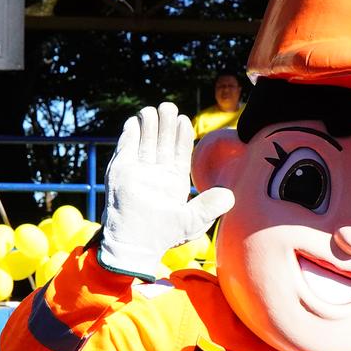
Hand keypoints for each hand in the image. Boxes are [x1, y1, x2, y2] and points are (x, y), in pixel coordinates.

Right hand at [98, 103, 234, 279]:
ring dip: (149, 125)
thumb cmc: (162, 235)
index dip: (183, 136)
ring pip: (145, 142)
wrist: (133, 244)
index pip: (181, 153)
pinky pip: (126, 148)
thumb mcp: (192, 222)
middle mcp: (156, 174)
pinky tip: (134, 122)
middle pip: (163, 142)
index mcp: (174, 182)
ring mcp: (138, 171)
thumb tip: (230, 196)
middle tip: (168, 107)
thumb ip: (210, 208)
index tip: (184, 121)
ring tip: (153, 110)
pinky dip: (129, 135)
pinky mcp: (120, 171)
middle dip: (166, 124)